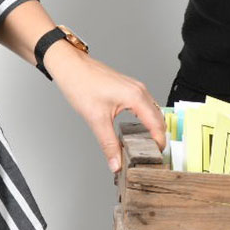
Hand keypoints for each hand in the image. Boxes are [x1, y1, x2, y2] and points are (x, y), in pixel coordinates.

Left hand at [43, 44, 165, 173]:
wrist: (70, 66)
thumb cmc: (81, 84)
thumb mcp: (96, 119)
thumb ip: (109, 144)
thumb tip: (116, 163)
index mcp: (136, 97)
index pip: (157, 125)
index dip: (159, 143)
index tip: (155, 158)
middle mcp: (139, 91)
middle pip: (159, 119)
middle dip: (158, 137)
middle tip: (150, 155)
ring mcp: (135, 88)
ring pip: (153, 111)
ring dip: (153, 128)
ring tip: (145, 145)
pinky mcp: (128, 88)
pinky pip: (145, 105)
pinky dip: (146, 119)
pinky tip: (137, 129)